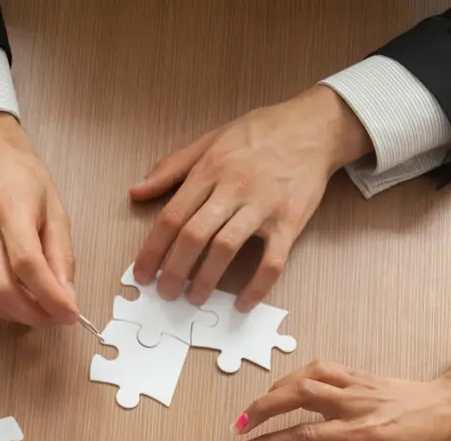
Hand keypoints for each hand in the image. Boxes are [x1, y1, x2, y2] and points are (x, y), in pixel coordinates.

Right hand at [0, 112, 77, 325]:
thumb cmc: (23, 179)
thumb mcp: (55, 209)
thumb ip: (61, 254)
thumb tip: (67, 297)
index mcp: (9, 209)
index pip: (28, 264)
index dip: (50, 296)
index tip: (71, 313)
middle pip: (3, 288)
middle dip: (34, 314)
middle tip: (57, 318)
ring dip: (20, 315)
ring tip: (43, 312)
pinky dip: (4, 307)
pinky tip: (22, 302)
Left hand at [130, 86, 371, 308]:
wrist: (315, 127)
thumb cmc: (259, 134)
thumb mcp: (210, 140)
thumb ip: (171, 168)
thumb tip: (136, 192)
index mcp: (209, 170)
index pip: (172, 216)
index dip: (152, 249)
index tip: (141, 274)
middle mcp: (233, 188)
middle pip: (194, 235)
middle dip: (174, 270)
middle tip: (165, 293)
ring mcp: (263, 205)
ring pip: (226, 248)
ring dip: (206, 279)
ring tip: (194, 299)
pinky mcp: (290, 221)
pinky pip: (272, 261)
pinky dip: (256, 286)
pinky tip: (243, 304)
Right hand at [229, 359, 450, 440]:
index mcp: (360, 432)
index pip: (302, 436)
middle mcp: (354, 403)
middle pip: (295, 397)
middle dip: (259, 411)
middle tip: (237, 430)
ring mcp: (355, 384)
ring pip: (304, 377)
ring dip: (272, 392)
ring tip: (253, 411)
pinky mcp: (358, 375)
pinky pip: (319, 369)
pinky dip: (294, 378)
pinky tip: (283, 390)